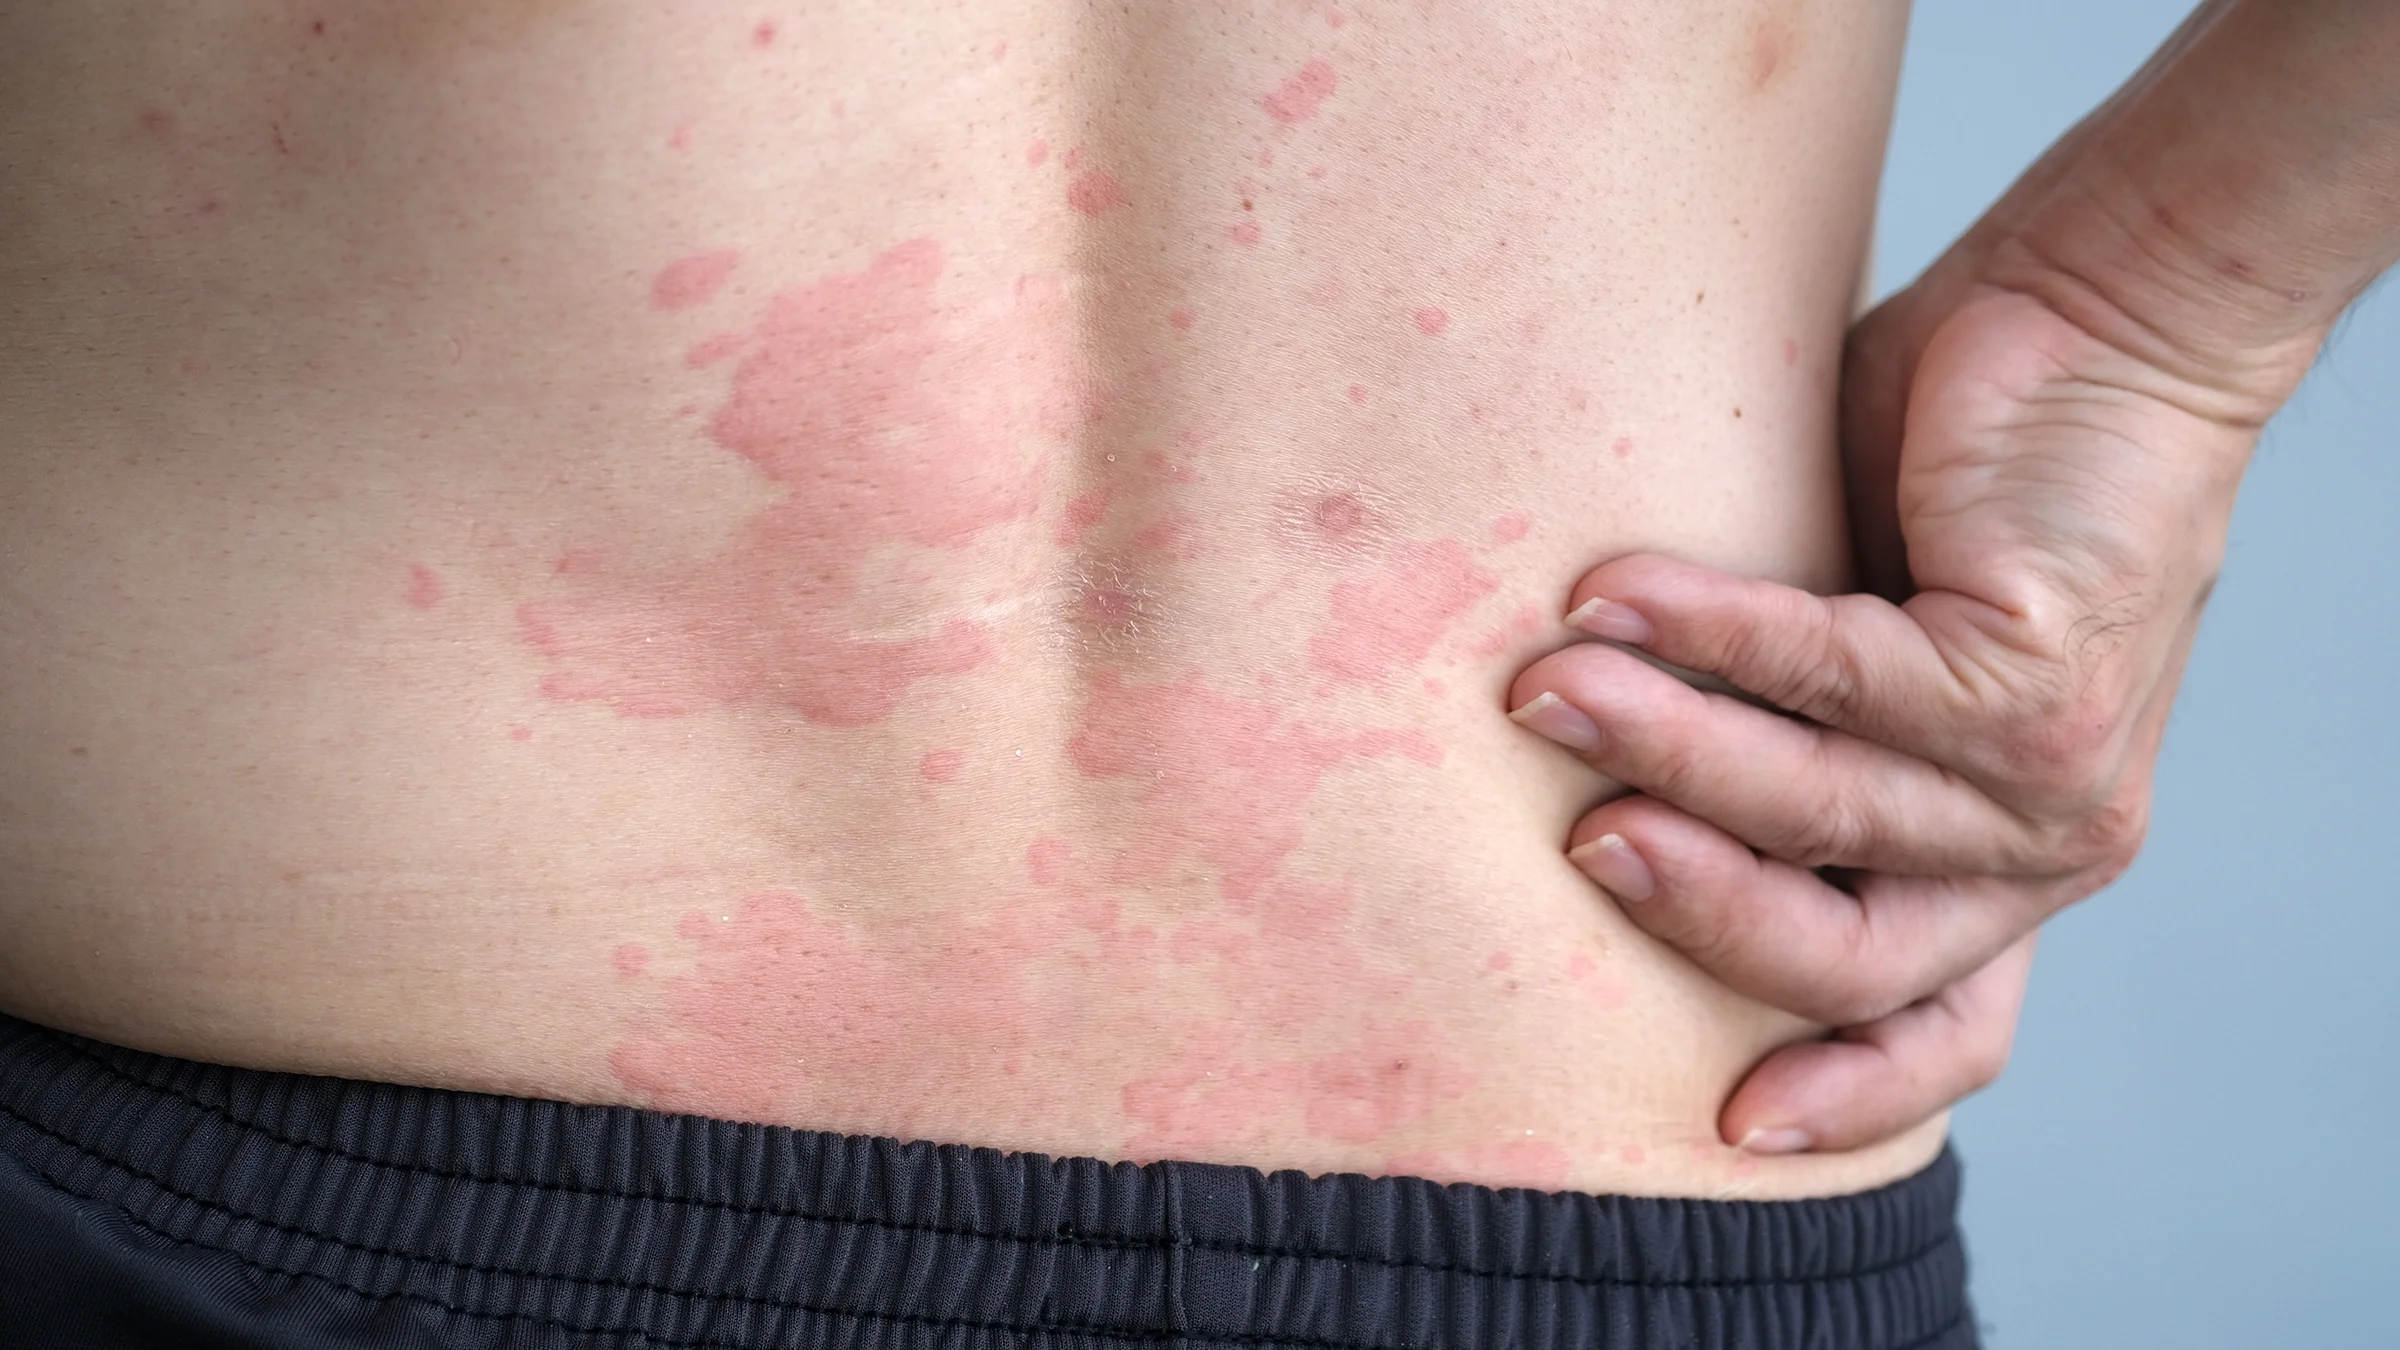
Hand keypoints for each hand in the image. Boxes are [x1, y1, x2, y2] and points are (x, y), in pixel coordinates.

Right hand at [1508, 276, 2264, 1151]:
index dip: (1845, 1091)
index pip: (1938, 1026)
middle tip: (1571, 839)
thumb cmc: (1952, 472)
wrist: (2110, 316)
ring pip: (1819, 812)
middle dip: (1689, 907)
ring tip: (1544, 687)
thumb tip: (1561, 731)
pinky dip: (1710, 642)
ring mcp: (2052, 777)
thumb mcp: (1842, 627)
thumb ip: (1756, 715)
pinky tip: (1615, 597)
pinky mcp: (2039, 681)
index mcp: (1993, 859)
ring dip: (1662, 748)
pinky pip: (1836, 683)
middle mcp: (2035, 846)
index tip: (1730, 1126)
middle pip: (1846, 955)